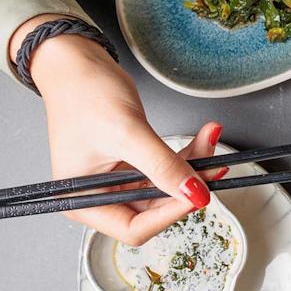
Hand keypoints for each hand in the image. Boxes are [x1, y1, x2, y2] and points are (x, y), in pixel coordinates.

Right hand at [13, 18, 225, 244]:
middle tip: (215, 162)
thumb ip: (163, 167)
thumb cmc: (84, 94)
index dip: (169, 214)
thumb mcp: (127, 133)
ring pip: (167, 188)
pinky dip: (186, 155)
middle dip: (186, 187)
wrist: (75, 61)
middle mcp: (100, 197)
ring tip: (210, 138)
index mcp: (84, 202)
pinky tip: (204, 137)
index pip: (135, 229)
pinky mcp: (133, 164)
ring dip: (193, 166)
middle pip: (156, 209)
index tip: (198, 194)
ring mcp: (118, 181)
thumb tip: (196, 195)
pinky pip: (166, 168)